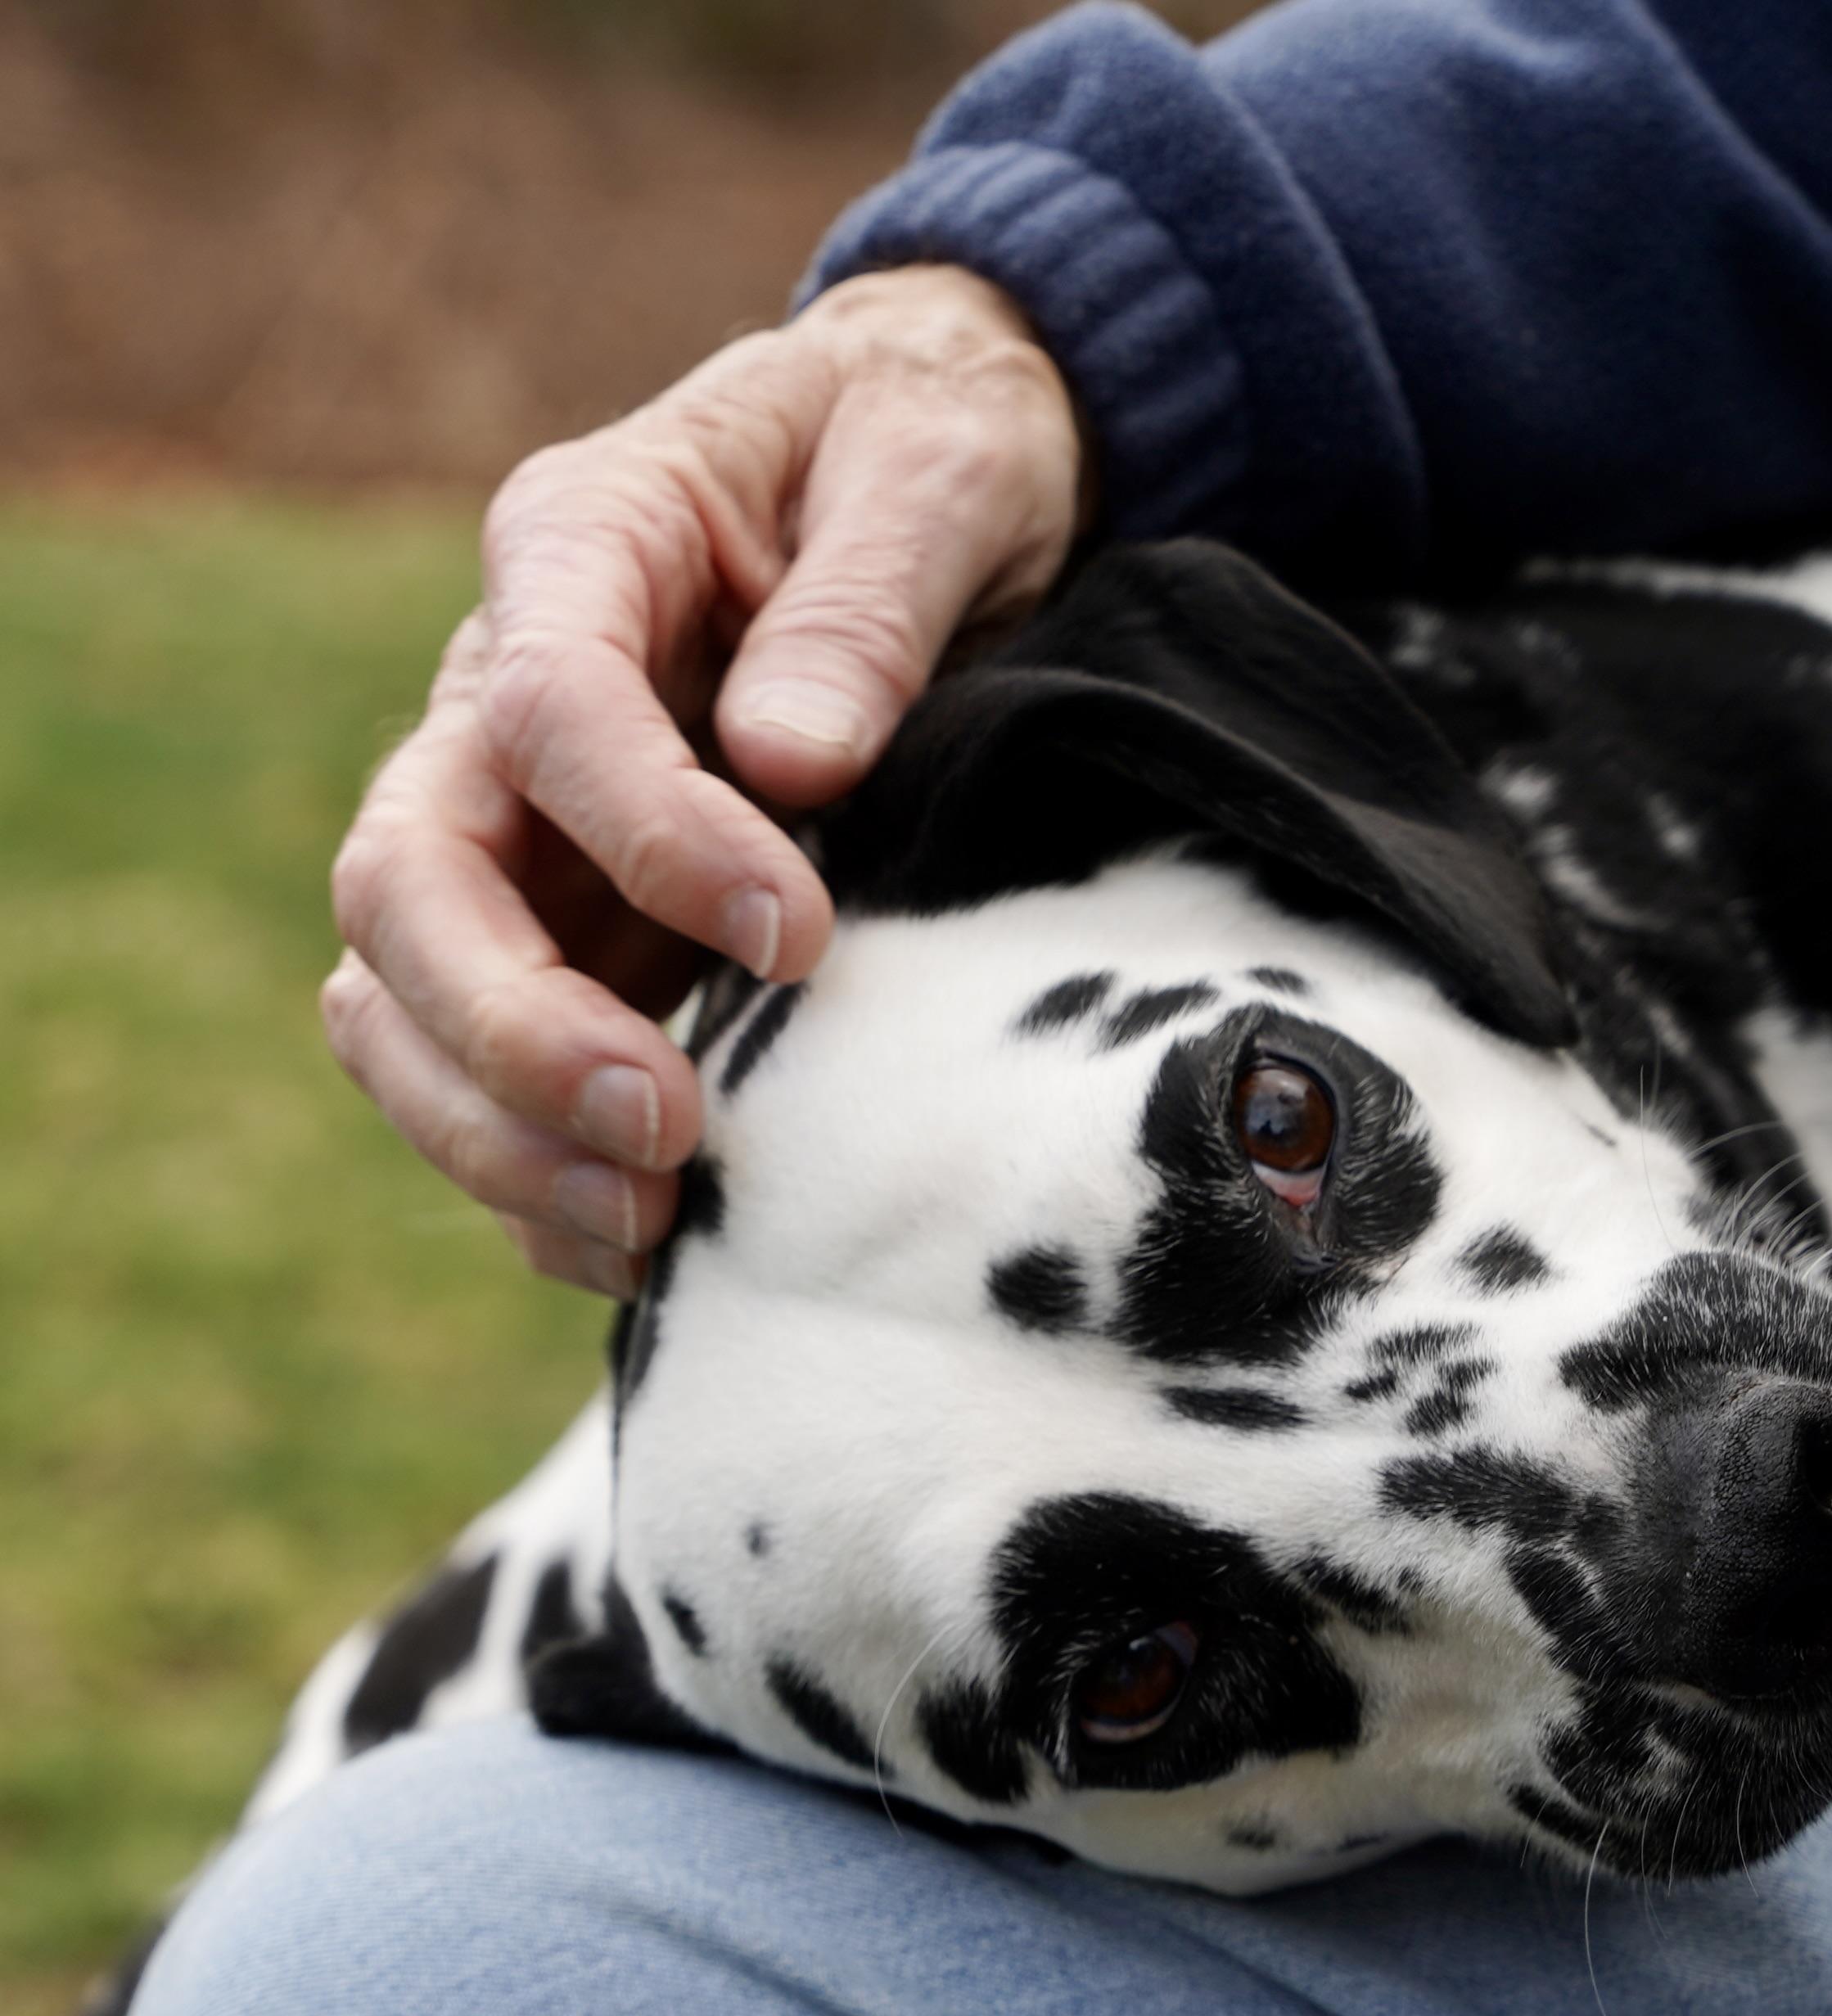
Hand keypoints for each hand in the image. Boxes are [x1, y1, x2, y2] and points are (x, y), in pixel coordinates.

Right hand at [323, 265, 1086, 1293]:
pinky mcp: (569, 932)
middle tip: (669, 1130)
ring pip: (400, 992)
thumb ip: (868, 602)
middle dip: (514, 1025)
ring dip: (495, 1126)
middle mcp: (507, 700)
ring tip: (647, 1220)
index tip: (795, 937)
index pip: (542, 709)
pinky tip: (639, 1247)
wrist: (932, 487)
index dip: (647, 837)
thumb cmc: (930, 457)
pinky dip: (531, 1169)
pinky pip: (479, 1068)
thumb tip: (788, 762)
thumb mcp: (936, 477)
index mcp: (585, 547)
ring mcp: (522, 829)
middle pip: (410, 878)